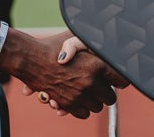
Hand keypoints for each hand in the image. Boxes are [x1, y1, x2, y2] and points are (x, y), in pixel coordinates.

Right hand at [13, 31, 127, 118]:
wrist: (30, 59)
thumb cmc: (54, 46)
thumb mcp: (75, 38)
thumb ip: (93, 44)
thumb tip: (110, 51)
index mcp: (96, 65)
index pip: (123, 80)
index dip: (120, 79)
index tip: (116, 78)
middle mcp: (90, 82)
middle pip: (111, 98)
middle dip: (106, 91)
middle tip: (100, 85)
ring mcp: (79, 95)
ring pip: (97, 107)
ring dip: (94, 100)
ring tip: (87, 90)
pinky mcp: (68, 105)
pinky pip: (84, 114)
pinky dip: (82, 108)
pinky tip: (78, 97)